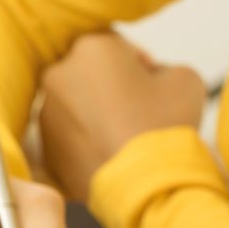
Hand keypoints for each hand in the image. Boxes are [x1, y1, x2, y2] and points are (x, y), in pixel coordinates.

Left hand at [40, 31, 206, 201]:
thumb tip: (148, 78)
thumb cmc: (164, 125)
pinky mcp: (45, 151)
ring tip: (124, 135)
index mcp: (90, 48)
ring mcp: (46, 116)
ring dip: (95, 115)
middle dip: (110, 87)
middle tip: (137, 107)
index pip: (113, 45)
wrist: (144, 183)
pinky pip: (68, 139)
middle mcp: (58, 77)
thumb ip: (160, 66)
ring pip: (74, 108)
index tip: (150, 78)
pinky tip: (111, 153)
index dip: (136, 61)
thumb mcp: (182, 76)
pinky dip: (85, 143)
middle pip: (87, 75)